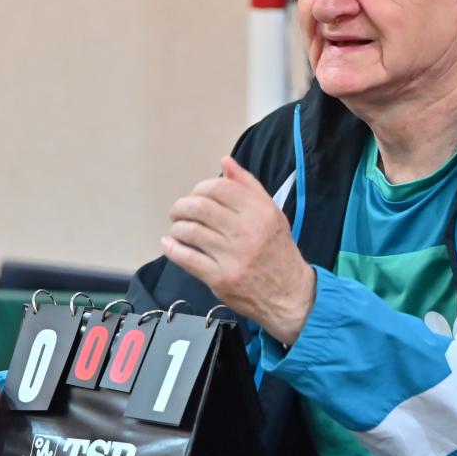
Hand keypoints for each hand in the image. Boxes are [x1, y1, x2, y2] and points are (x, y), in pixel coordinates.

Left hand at [161, 155, 315, 344]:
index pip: (220, 188)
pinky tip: (168, 244)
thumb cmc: (277, 250)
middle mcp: (247, 232)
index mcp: (260, 212)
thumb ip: (248, 186)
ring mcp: (232, 256)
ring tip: (177, 228)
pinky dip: (172, 248)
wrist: (288, 294)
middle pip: (200, 208)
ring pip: (190, 231)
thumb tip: (225, 161)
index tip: (196, 195)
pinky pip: (187, 258)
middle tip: (178, 211)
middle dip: (182, 206)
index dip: (201, 188)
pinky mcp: (220, 278)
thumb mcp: (271, 213)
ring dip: (177, 227)